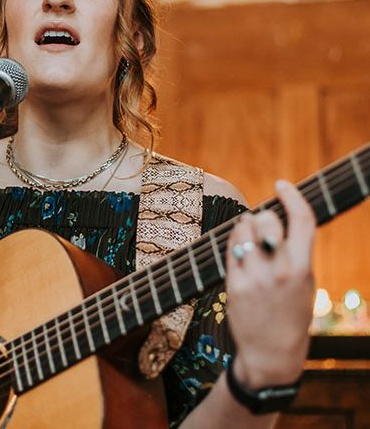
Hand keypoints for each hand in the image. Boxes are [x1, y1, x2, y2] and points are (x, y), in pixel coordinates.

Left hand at [225, 180, 315, 388]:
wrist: (272, 352)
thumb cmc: (291, 313)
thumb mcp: (305, 282)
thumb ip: (295, 252)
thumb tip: (280, 219)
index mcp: (303, 267)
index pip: (301, 220)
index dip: (292, 196)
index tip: (282, 184)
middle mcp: (279, 269)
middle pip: (265, 219)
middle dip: (262, 217)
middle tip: (262, 225)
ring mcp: (254, 276)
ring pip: (242, 229)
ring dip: (245, 228)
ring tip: (250, 241)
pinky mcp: (234, 284)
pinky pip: (230, 248)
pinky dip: (234, 242)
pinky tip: (239, 251)